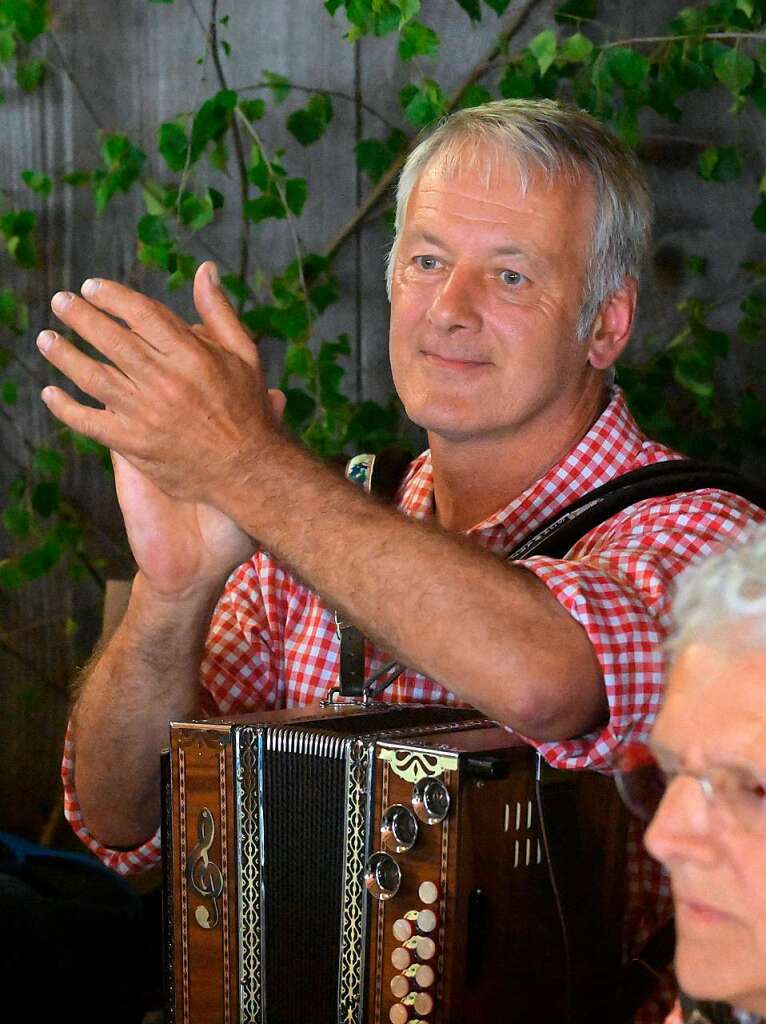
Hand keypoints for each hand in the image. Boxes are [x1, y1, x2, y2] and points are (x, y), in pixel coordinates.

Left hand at [36, 262, 285, 506]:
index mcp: (192, 356)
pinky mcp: (135, 445)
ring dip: (64, 354)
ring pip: (93, 376)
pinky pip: (90, 423)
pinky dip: (65, 408)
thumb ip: (219, 311)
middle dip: (79, 316)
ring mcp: (147, 415)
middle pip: (111, 339)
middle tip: (60, 301)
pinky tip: (49, 394)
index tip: (91, 287)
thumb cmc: (248, 409)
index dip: (111, 296)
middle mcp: (166, 382)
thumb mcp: (244, 355)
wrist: (248, 471)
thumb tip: (204, 269)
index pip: (141, 314)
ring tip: (46, 338)